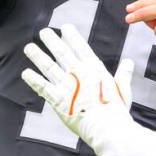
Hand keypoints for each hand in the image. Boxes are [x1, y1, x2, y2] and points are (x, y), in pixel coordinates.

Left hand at [21, 25, 133, 139]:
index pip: (82, 48)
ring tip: (29, 47)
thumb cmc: (117, 112)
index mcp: (95, 71)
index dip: (73, 37)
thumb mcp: (123, 90)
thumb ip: (123, 74)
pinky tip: (26, 73)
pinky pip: (43, 87)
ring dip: (38, 57)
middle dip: (52, 42)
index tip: (65, 26)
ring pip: (49, 67)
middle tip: (44, 31)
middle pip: (62, 54)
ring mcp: (67, 86)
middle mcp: (79, 74)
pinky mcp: (58, 100)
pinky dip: (34, 80)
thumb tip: (129, 61)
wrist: (107, 129)